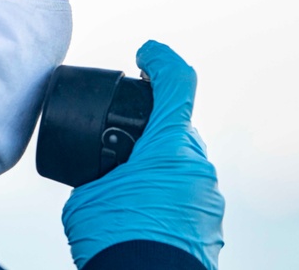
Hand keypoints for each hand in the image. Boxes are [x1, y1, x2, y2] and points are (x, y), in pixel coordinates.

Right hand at [61, 40, 224, 269]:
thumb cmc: (114, 242)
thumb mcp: (87, 195)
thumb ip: (98, 172)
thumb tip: (103, 178)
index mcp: (169, 147)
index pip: (177, 82)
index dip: (161, 60)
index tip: (146, 55)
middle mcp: (198, 167)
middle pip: (177, 129)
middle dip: (150, 132)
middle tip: (121, 147)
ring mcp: (209, 198)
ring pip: (183, 166)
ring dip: (158, 169)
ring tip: (126, 194)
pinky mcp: (210, 226)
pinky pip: (188, 197)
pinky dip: (166, 199)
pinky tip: (141, 218)